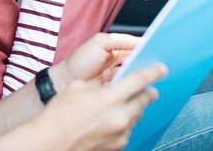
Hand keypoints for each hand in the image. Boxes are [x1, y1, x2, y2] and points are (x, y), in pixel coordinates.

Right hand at [32, 64, 166, 150]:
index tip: (162, 69)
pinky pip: (127, 130)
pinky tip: (110, 120)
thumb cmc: (60, 114)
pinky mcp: (118, 146)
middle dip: (146, 93)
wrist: (50, 142)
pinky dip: (123, 123)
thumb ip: (101, 85)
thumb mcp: (79, 88)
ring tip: (121, 105)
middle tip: (148, 89)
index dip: (153, 73)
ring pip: (136, 116)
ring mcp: (120, 134)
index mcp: (110, 98)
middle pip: (144, 101)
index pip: (139, 81)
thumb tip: (112, 86)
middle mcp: (119, 116)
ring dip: (132, 108)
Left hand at [50, 33, 144, 91]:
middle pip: (141, 63)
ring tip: (108, 73)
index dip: (149, 49)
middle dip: (138, 64)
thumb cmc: (80, 60)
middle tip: (129, 64)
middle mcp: (122, 63)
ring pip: (134, 77)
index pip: (140, 47)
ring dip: (124, 75)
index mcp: (120, 48)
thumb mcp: (100, 42)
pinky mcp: (116, 91)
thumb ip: (120, 40)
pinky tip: (107, 81)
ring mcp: (120, 78)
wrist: (65, 80)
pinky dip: (119, 85)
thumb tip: (141, 41)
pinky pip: (126, 88)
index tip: (154, 50)